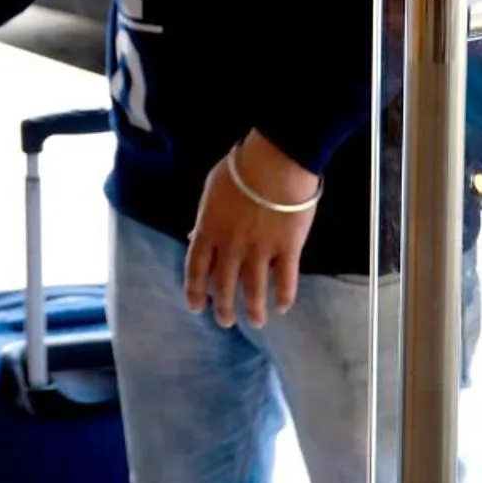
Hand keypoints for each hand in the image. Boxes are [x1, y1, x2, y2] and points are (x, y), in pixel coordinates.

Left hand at [185, 133, 319, 329]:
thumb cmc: (241, 168)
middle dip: (224, 309)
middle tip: (226, 321)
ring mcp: (260, 250)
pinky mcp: (288, 249)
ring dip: (254, 311)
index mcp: (208, 230)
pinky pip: (285, 281)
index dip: (195, 292)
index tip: (196, 307)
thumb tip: (193, 235)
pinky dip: (284, 297)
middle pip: (224, 286)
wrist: (275, 160)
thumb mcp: (211, 191)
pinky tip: (282, 307)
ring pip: (254, 291)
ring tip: (257, 322)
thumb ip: (204, 218)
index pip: (196, 270)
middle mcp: (231, 247)